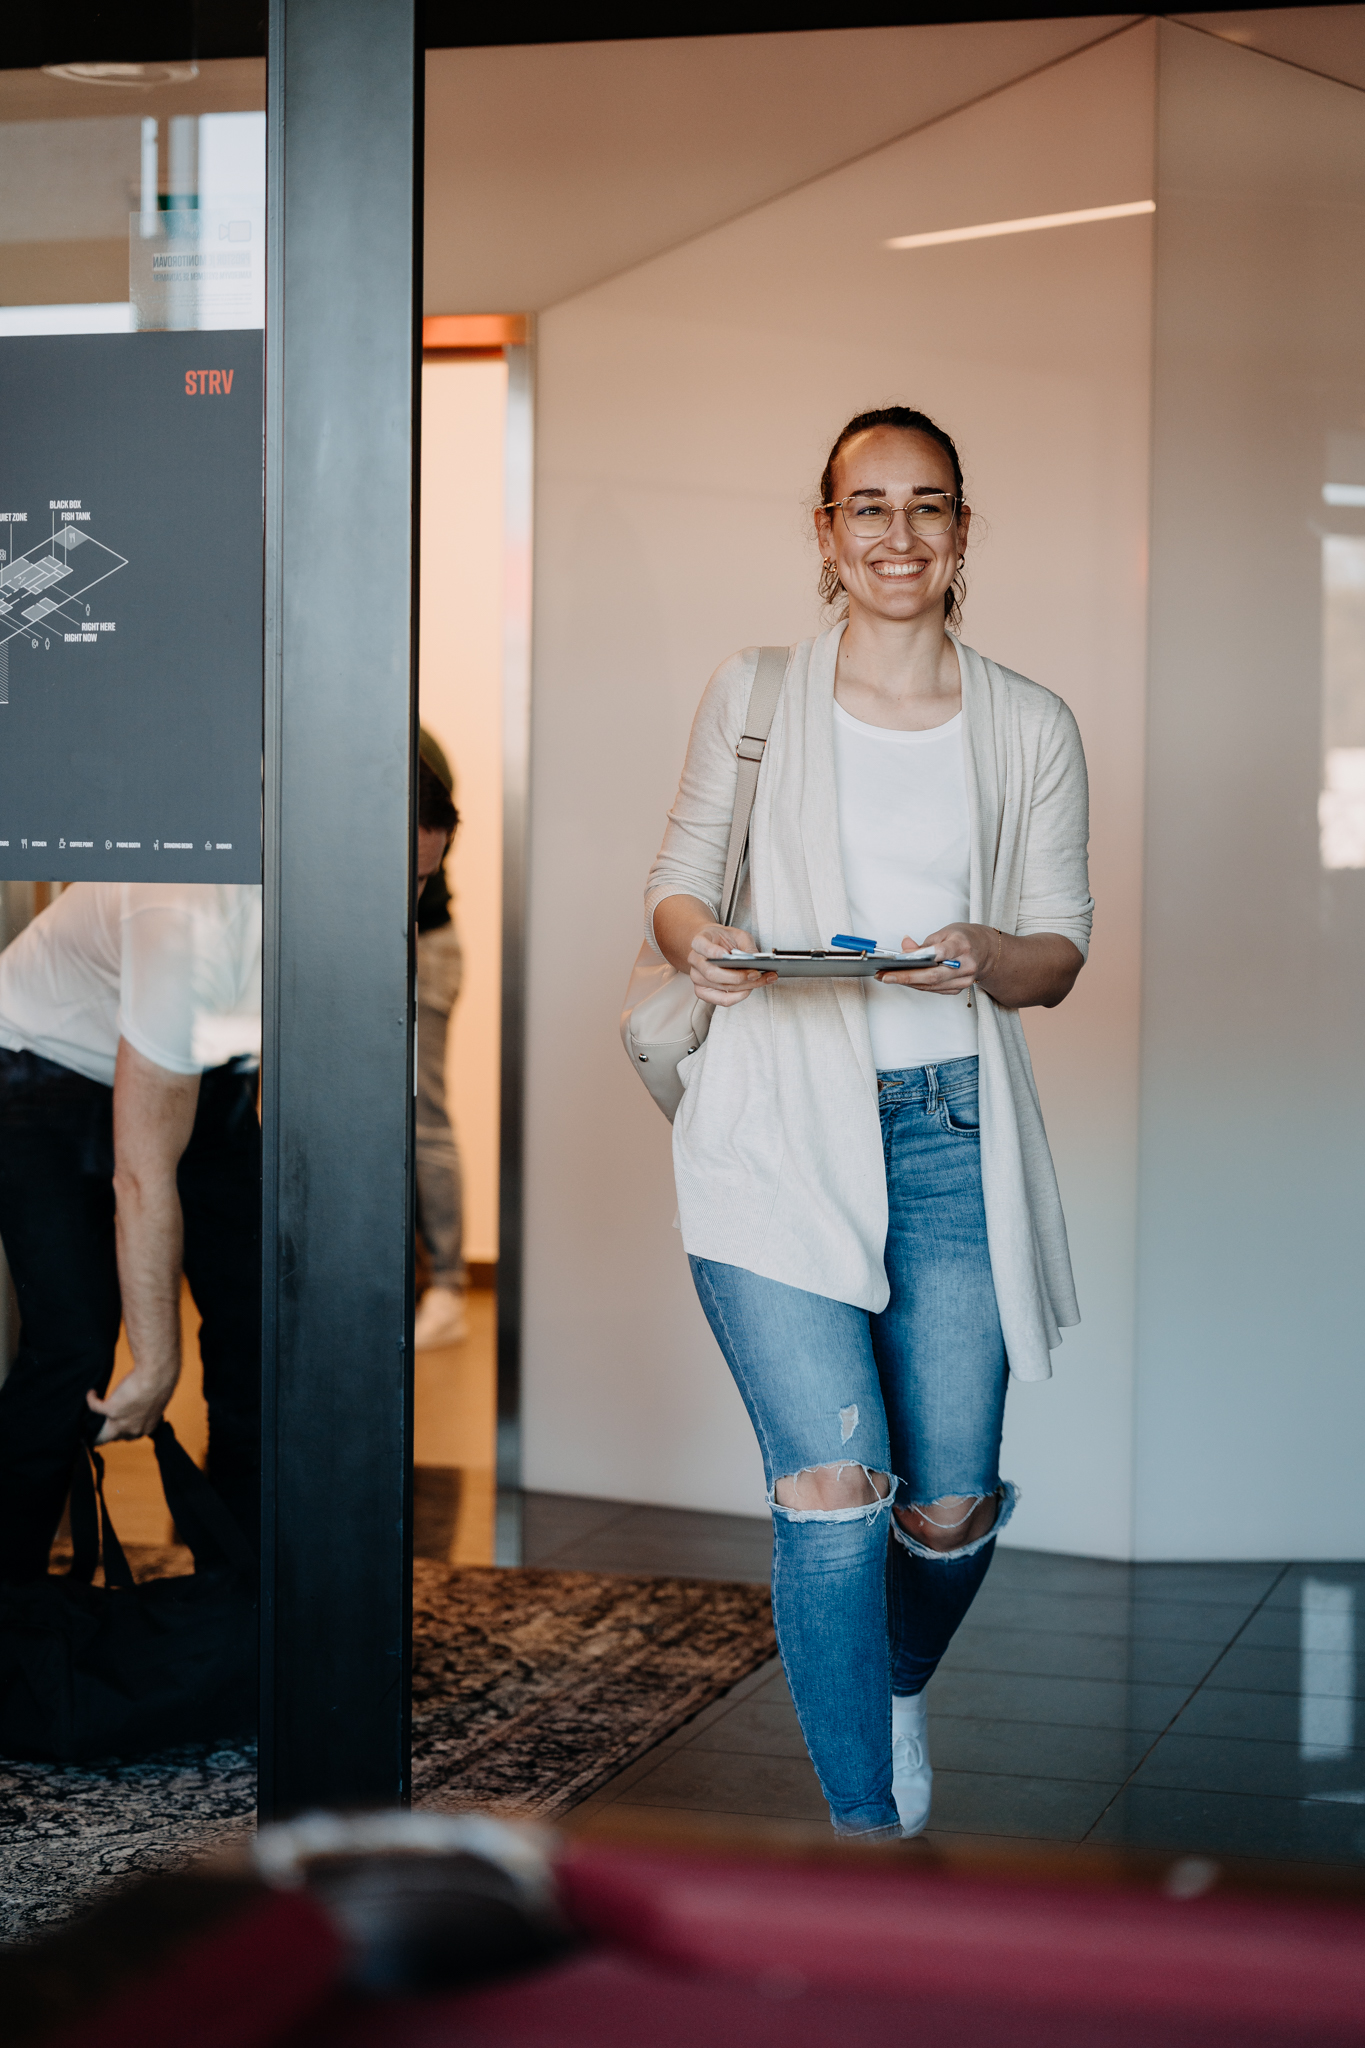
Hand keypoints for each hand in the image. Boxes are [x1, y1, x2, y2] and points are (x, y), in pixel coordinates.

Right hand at [86, 1365, 177, 1444]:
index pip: (130, 1435)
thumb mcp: (155, 1401)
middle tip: (97, 1428)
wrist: (157, 1376)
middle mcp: (133, 1430)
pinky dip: (91, 1398)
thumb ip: (145, 1409)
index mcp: (147, 1428)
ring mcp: (121, 1422)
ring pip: (100, 1436)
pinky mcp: (110, 1410)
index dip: (122, 1429)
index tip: (117, 1422)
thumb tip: (136, 1404)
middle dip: (105, 1435)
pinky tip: (92, 1392)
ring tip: (86, 1422)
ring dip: (92, 1430)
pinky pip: (94, 1407)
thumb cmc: (160, 1383)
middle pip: (113, 1439)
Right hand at [687, 924, 777, 1007]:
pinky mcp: (703, 991)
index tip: (725, 954)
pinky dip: (738, 996)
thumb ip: (747, 946)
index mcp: (699, 942)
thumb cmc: (725, 940)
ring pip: (721, 987)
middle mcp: (695, 960)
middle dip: (737, 976)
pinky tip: (750, 989)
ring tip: (763, 980)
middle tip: (757, 973)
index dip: (711, 951)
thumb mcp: (739, 935)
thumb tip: (756, 961)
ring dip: (745, 986)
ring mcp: (697, 978)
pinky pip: (722, 999)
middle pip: (713, 973)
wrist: (714, 946)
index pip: (700, 945)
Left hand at [876, 924, 1000, 994]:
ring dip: (907, 982)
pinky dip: (918, 985)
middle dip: (905, 976)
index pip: (943, 952)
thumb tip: (904, 949)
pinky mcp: (958, 989)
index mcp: (962, 946)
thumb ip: (924, 943)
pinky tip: (903, 981)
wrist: (986, 951)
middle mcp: (965, 965)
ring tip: (887, 978)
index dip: (923, 956)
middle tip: (884, 975)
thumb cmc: (965, 938)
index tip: (904, 958)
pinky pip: (934, 989)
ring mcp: (963, 980)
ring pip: (931, 985)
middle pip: (933, 975)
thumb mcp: (945, 932)